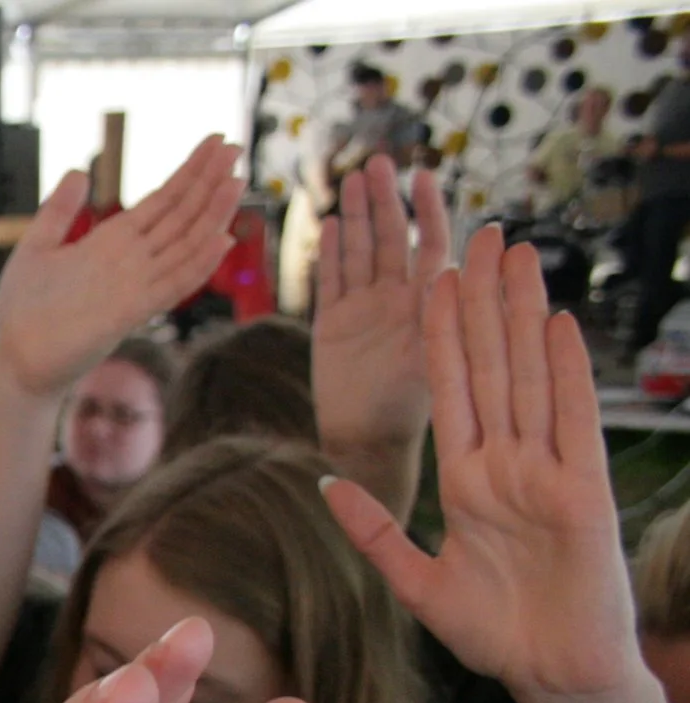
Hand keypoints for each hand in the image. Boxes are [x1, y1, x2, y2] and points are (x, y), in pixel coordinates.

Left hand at [0, 135, 244, 398]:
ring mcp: (134, 286)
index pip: (162, 200)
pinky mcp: (128, 314)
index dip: (189, 171)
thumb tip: (79, 170)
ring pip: (184, 245)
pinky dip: (197, 265)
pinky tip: (220, 240)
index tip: (215, 140)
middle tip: (236, 145)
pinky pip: (171, 286)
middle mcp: (131, 261)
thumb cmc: (23, 310)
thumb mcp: (37, 248)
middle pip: (180, 215)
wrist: (15, 361)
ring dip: (211, 215)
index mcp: (112, 242)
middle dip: (208, 181)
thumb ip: (59, 211)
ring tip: (235, 180)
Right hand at [313, 156, 448, 459]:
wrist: (367, 442)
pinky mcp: (332, 325)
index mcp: (428, 302)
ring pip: (359, 252)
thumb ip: (447, 314)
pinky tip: (327, 225)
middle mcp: (397, 299)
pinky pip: (331, 281)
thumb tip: (472, 266)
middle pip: (391, 238)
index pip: (432, 243)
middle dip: (384, 200)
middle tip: (377, 162)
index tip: (425, 174)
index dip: (428, 209)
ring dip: (354, 216)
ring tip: (351, 180)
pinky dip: (329, 254)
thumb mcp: (438, 357)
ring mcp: (363, 310)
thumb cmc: (410, 409)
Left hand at [323, 226, 636, 702]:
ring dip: (520, 314)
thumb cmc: (492, 635)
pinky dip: (563, 373)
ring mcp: (548, 472)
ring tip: (514, 254)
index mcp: (467, 481)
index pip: (450, 392)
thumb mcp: (414, 581)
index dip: (441, 335)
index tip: (430, 278)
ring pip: (529, 377)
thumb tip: (324, 484)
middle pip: (491, 367)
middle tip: (477, 233)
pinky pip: (571, 420)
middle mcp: (507, 465)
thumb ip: (373, 530)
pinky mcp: (583, 490)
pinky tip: (554, 323)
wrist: (553, 673)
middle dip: (482, 302)